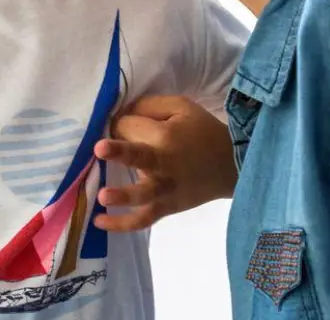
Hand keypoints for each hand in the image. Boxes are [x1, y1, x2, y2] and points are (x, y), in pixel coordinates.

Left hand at [92, 95, 237, 232]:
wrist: (231, 165)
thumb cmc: (202, 132)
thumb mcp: (181, 106)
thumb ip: (148, 107)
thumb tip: (118, 115)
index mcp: (165, 135)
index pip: (129, 127)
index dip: (121, 124)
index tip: (123, 125)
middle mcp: (163, 163)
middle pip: (137, 156)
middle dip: (118, 151)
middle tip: (98, 148)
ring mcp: (164, 189)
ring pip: (143, 195)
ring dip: (122, 195)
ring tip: (102, 196)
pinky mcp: (165, 207)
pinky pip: (144, 219)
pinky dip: (123, 224)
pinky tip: (99, 222)